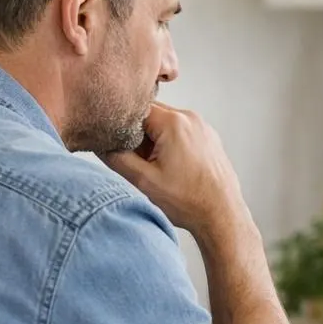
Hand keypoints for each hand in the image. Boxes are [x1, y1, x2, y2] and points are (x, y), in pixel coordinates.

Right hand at [99, 103, 248, 242]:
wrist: (222, 214)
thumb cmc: (189, 201)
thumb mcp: (144, 180)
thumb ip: (116, 157)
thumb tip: (100, 143)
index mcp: (173, 123)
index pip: (135, 109)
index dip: (122, 126)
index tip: (118, 143)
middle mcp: (190, 118)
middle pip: (151, 114)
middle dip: (139, 135)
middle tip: (138, 161)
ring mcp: (202, 127)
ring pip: (165, 124)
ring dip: (154, 140)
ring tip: (157, 167)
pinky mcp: (208, 138)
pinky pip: (181, 132)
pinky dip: (170, 144)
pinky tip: (172, 168)